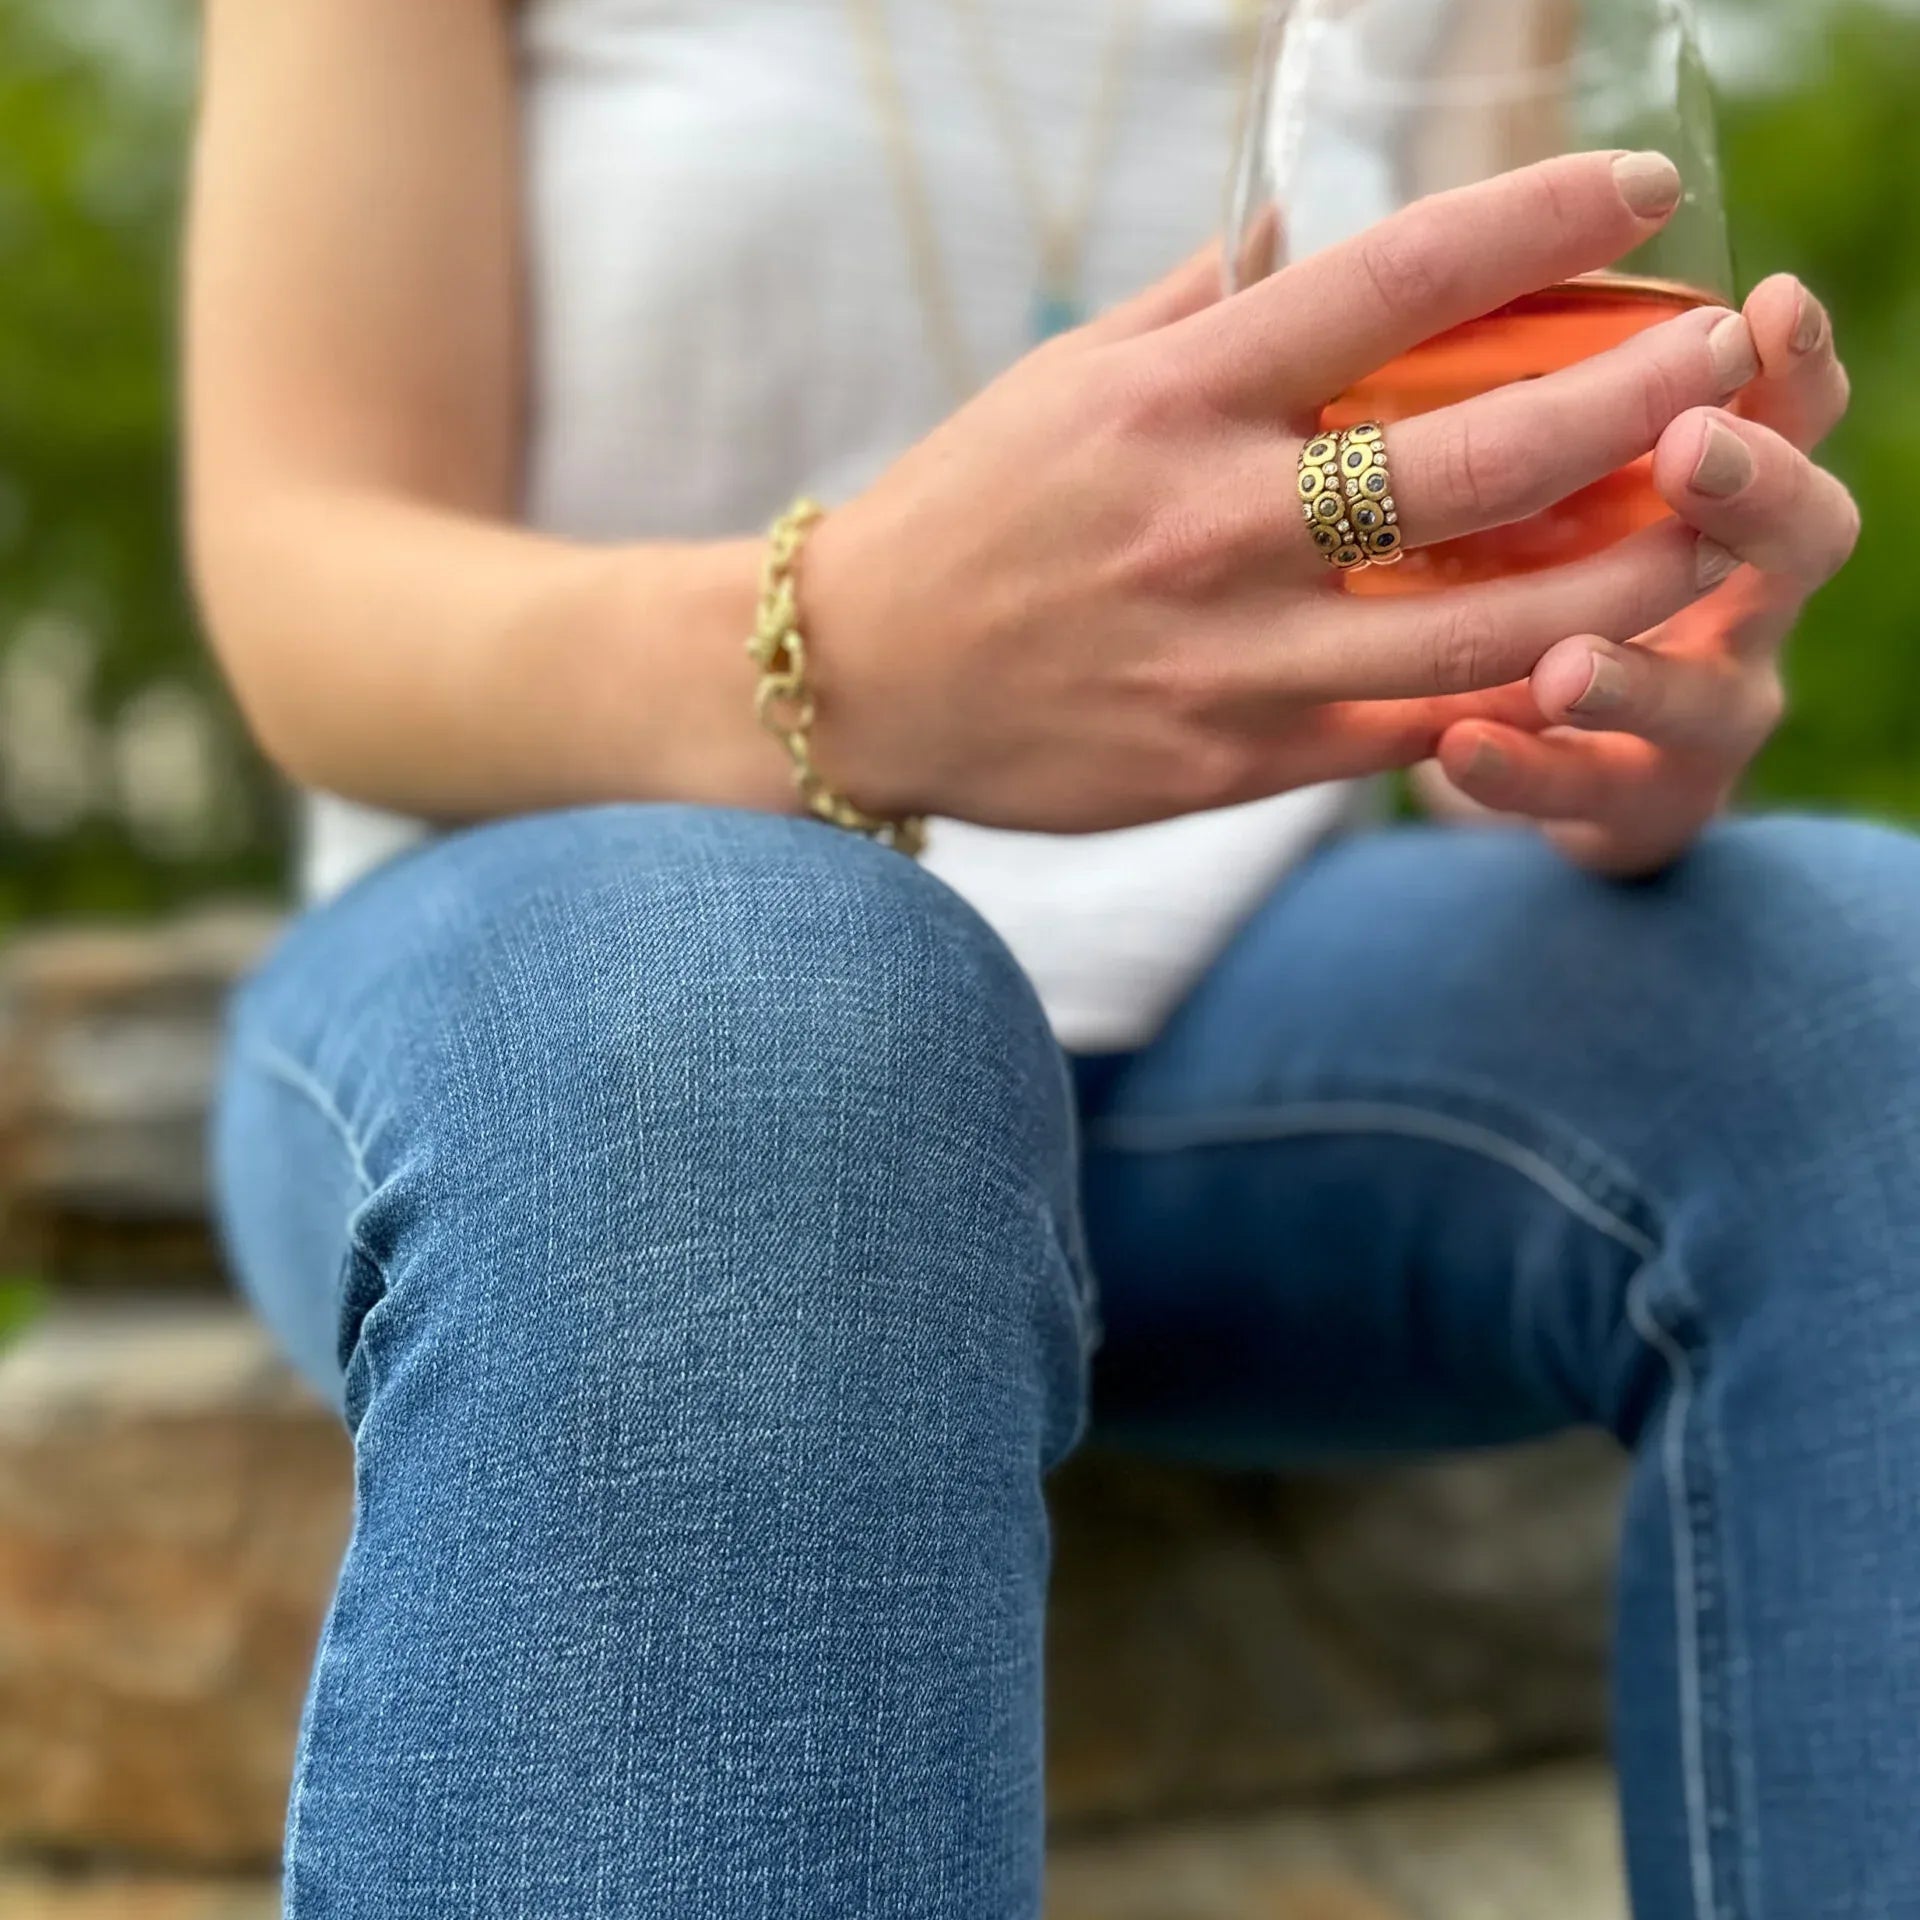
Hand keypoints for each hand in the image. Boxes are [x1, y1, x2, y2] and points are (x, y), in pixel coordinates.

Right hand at [805, 151, 1749, 833]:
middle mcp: (1209, 520)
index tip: (1643, 189)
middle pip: (1476, 457)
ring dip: (1619, 576)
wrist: (857, 675)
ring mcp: (1222, 655)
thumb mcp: (1066, 378)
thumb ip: (1193, 300)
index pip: (1393, 278)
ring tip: (1705, 530)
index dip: (1540, 218)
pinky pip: (1399, 732)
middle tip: (1729, 360)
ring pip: (1472, 628)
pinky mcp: (1223, 763)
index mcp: (1172, 395)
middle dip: (1636, 402)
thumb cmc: (968, 509)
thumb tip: (1296, 220)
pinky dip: (1499, 697)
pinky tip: (1574, 661)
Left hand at [1428, 273, 1857, 874]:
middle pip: (1794, 536)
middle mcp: (1732, 588)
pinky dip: (1524, 774)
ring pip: (1703, 692)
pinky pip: (1587, 795)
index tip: (1767, 304)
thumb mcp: (1507, 452)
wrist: (1543, 740)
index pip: (1780, 402)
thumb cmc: (1515, 550)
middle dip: (1749, 489)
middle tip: (1691, 446)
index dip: (1790, 359)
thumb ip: (1465, 356)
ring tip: (1567, 663)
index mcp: (1713, 475)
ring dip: (1632, 669)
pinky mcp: (1623, 799)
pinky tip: (1455, 753)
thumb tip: (1294, 227)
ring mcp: (1693, 706)